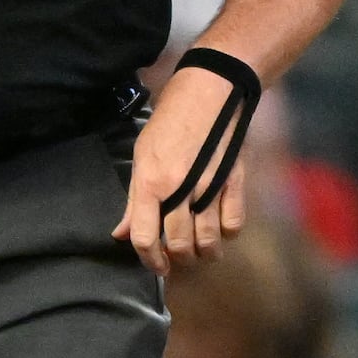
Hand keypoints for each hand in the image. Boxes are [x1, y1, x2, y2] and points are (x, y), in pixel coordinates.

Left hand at [114, 61, 250, 276]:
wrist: (209, 91)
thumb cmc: (170, 119)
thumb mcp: (142, 155)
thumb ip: (135, 199)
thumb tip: (123, 233)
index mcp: (152, 183)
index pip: (145, 237)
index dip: (149, 260)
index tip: (156, 266)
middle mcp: (180, 190)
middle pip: (180, 244)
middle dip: (178, 258)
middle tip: (178, 257)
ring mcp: (210, 188)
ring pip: (208, 240)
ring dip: (204, 253)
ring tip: (201, 251)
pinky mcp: (234, 182)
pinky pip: (234, 223)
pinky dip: (228, 233)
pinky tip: (221, 229)